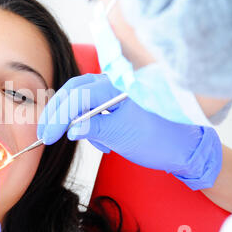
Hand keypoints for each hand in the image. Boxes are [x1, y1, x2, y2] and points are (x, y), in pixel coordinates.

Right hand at [37, 73, 221, 189]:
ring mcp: (115, 93)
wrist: (185, 147)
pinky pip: (94, 109)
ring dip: (72, 118)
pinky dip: (89, 124)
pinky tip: (99, 141)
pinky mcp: (117, 104)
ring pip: (82, 100)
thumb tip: (71, 128)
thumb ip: (93, 128)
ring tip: (73, 138)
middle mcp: (113, 84)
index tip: (48, 136)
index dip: (58, 117)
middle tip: (45, 133)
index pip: (77, 97)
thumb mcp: (122, 136)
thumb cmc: (159, 139)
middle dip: (58, 113)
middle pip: (75, 92)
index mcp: (116, 87)